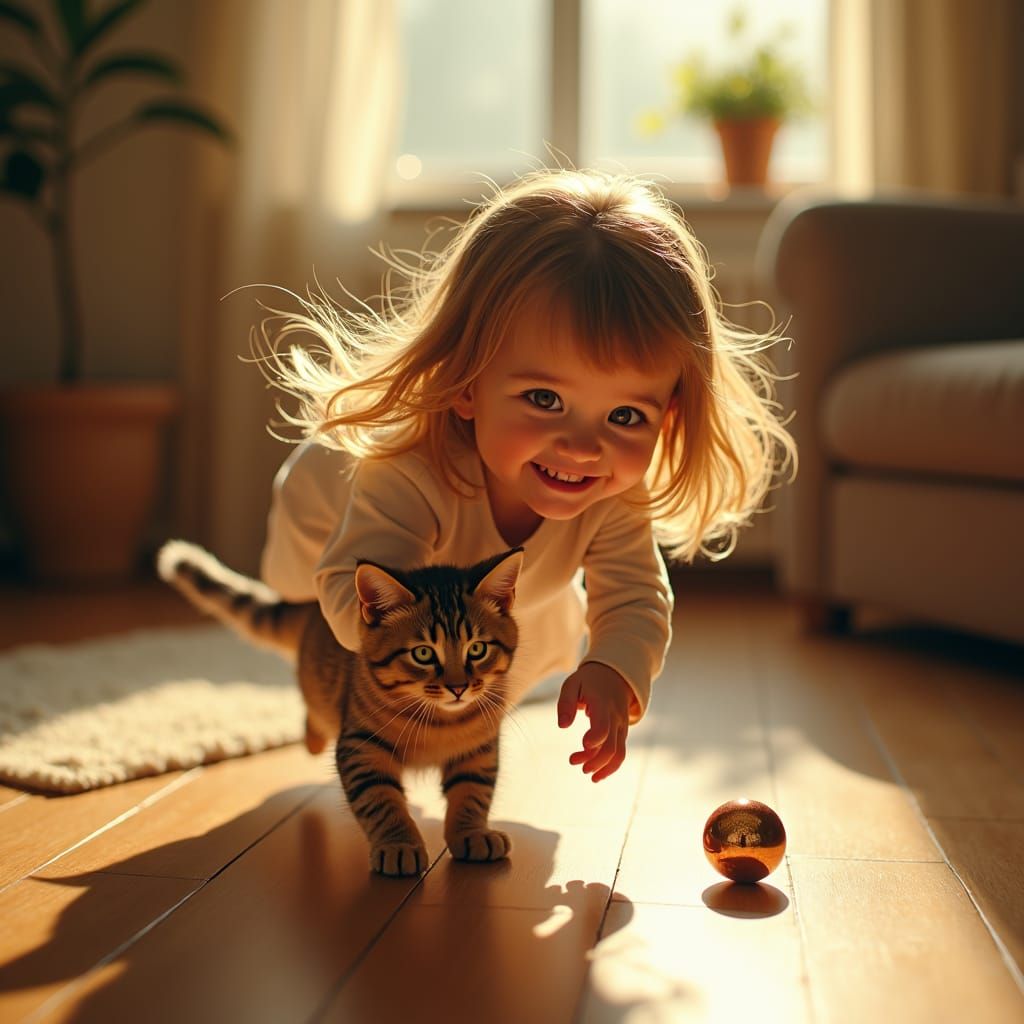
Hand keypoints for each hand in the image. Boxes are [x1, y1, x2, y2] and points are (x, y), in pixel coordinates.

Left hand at [556, 661, 632, 781]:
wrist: (616, 676)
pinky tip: (596, 774)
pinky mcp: (622, 733)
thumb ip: (566, 703)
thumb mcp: (572, 683)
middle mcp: (616, 718)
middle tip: (573, 760)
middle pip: (610, 747)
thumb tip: (562, 726)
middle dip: (593, 760)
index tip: (583, 745)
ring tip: (585, 772)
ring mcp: (621, 727)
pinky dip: (610, 766)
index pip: (603, 727)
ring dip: (602, 767)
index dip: (595, 739)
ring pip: (618, 753)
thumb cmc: (588, 681)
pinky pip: (620, 753)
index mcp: (603, 704)